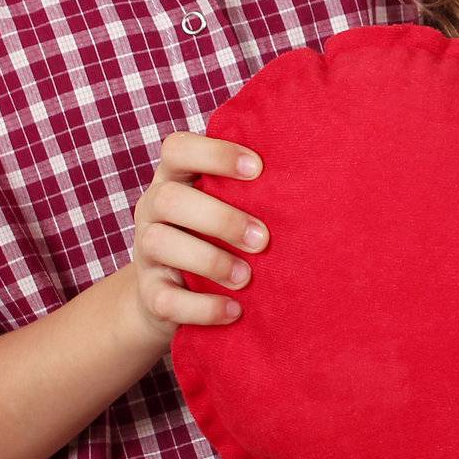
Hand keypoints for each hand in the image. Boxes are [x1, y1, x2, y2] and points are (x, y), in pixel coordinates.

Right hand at [130, 130, 268, 346]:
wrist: (169, 295)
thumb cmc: (213, 234)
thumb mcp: (222, 203)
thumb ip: (248, 187)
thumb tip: (313, 177)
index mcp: (174, 177)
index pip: (177, 148)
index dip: (215, 154)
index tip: (258, 169)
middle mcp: (152, 208)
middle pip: (169, 198)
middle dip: (220, 218)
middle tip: (262, 239)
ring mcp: (145, 252)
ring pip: (159, 243)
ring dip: (211, 260)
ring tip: (247, 277)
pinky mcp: (149, 294)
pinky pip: (165, 300)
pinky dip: (203, 307)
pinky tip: (234, 310)